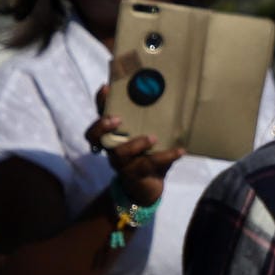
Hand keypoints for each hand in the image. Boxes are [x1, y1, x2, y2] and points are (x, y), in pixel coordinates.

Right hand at [86, 84, 184, 206]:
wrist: (147, 186)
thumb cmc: (146, 152)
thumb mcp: (146, 134)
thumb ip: (151, 119)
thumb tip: (169, 90)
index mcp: (112, 134)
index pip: (100, 114)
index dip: (100, 103)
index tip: (107, 88)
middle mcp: (111, 147)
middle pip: (95, 136)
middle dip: (102, 126)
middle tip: (117, 119)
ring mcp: (120, 163)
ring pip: (119, 153)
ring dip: (135, 144)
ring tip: (152, 138)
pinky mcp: (135, 175)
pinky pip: (147, 165)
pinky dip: (166, 156)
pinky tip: (180, 151)